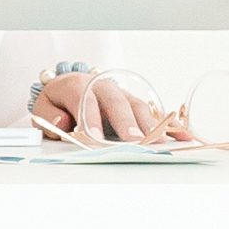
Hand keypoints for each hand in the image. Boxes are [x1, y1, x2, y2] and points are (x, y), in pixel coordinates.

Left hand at [33, 69, 184, 142]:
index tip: (95, 138)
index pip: (84, 101)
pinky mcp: (136, 104)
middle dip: (126, 123)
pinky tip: (184, 135)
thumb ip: (49, 117)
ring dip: (150, 125)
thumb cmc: (59, 102)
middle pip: (117, 103)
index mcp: (77, 85)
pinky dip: (169, 124)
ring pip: (138, 107)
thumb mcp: (45, 108)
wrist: (72, 84)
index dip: (90, 119)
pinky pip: (153, 113)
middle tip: (134, 142)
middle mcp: (104, 86)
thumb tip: (63, 123)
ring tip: (161, 143)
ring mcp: (123, 94)